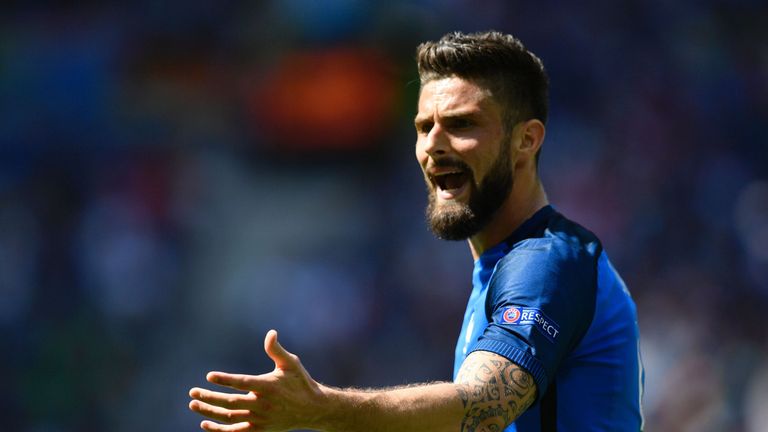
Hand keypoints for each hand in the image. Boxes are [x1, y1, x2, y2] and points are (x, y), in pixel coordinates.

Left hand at [189, 330, 324, 430]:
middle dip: (209, 398)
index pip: (243, 383)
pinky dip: (219, 430)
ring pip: (230, 418)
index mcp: (268, 386)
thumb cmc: (300, 382)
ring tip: (194, 405)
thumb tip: (270, 333)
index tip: (209, 376)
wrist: (312, 409)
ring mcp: (260, 419)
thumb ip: (276, 350)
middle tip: (193, 392)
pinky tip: (205, 424)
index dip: (225, 380)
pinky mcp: (259, 429)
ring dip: (210, 413)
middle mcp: (263, 404)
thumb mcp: (291, 363)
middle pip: (231, 403)